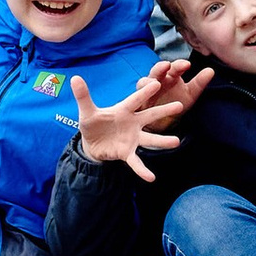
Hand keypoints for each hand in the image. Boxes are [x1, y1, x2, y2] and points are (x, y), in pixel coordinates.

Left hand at [70, 57, 212, 180]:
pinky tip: (151, 178)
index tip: (156, 83)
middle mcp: (132, 123)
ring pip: (149, 139)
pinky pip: (136, 162)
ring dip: (162, 141)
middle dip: (164, 111)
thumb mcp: (87, 111)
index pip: (135, 100)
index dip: (144, 92)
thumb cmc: (93, 123)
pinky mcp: (127, 153)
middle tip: (180, 105)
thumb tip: (74, 78)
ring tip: (176, 141)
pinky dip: (142, 170)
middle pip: (150, 116)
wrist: (92, 144)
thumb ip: (83, 96)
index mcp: (123, 110)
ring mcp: (132, 138)